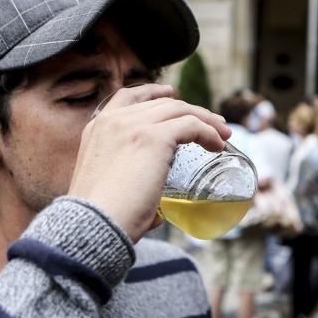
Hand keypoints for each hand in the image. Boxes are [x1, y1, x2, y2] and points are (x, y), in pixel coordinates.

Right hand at [67, 84, 230, 242]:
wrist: (94, 224)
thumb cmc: (102, 219)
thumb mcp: (108, 188)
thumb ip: (130, 189)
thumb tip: (156, 213)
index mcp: (97, 129)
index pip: (127, 97)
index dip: (152, 92)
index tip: (172, 94)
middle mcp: (114, 121)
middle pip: (162, 104)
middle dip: (190, 111)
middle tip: (212, 124)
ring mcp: (134, 126)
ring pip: (180, 110)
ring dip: (206, 120)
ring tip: (223, 134)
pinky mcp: (154, 138)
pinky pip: (191, 125)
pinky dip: (209, 133)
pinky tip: (218, 146)